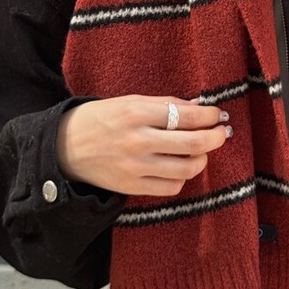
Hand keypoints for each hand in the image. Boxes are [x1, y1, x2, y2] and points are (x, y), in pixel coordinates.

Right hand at [56, 95, 231, 195]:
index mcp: (138, 113)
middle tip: (223, 132)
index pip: (188, 117)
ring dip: (203, 158)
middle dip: (216, 137)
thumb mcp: (132, 101)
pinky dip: (183, 176)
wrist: (65, 147)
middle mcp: (138, 141)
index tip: (219, 114)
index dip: (211, 116)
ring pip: (186, 168)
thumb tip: (200, 107)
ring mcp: (135, 167)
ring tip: (203, 150)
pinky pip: (170, 187)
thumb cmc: (102, 118)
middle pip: (194, 144)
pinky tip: (181, 166)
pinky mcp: (131, 187)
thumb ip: (166, 104)